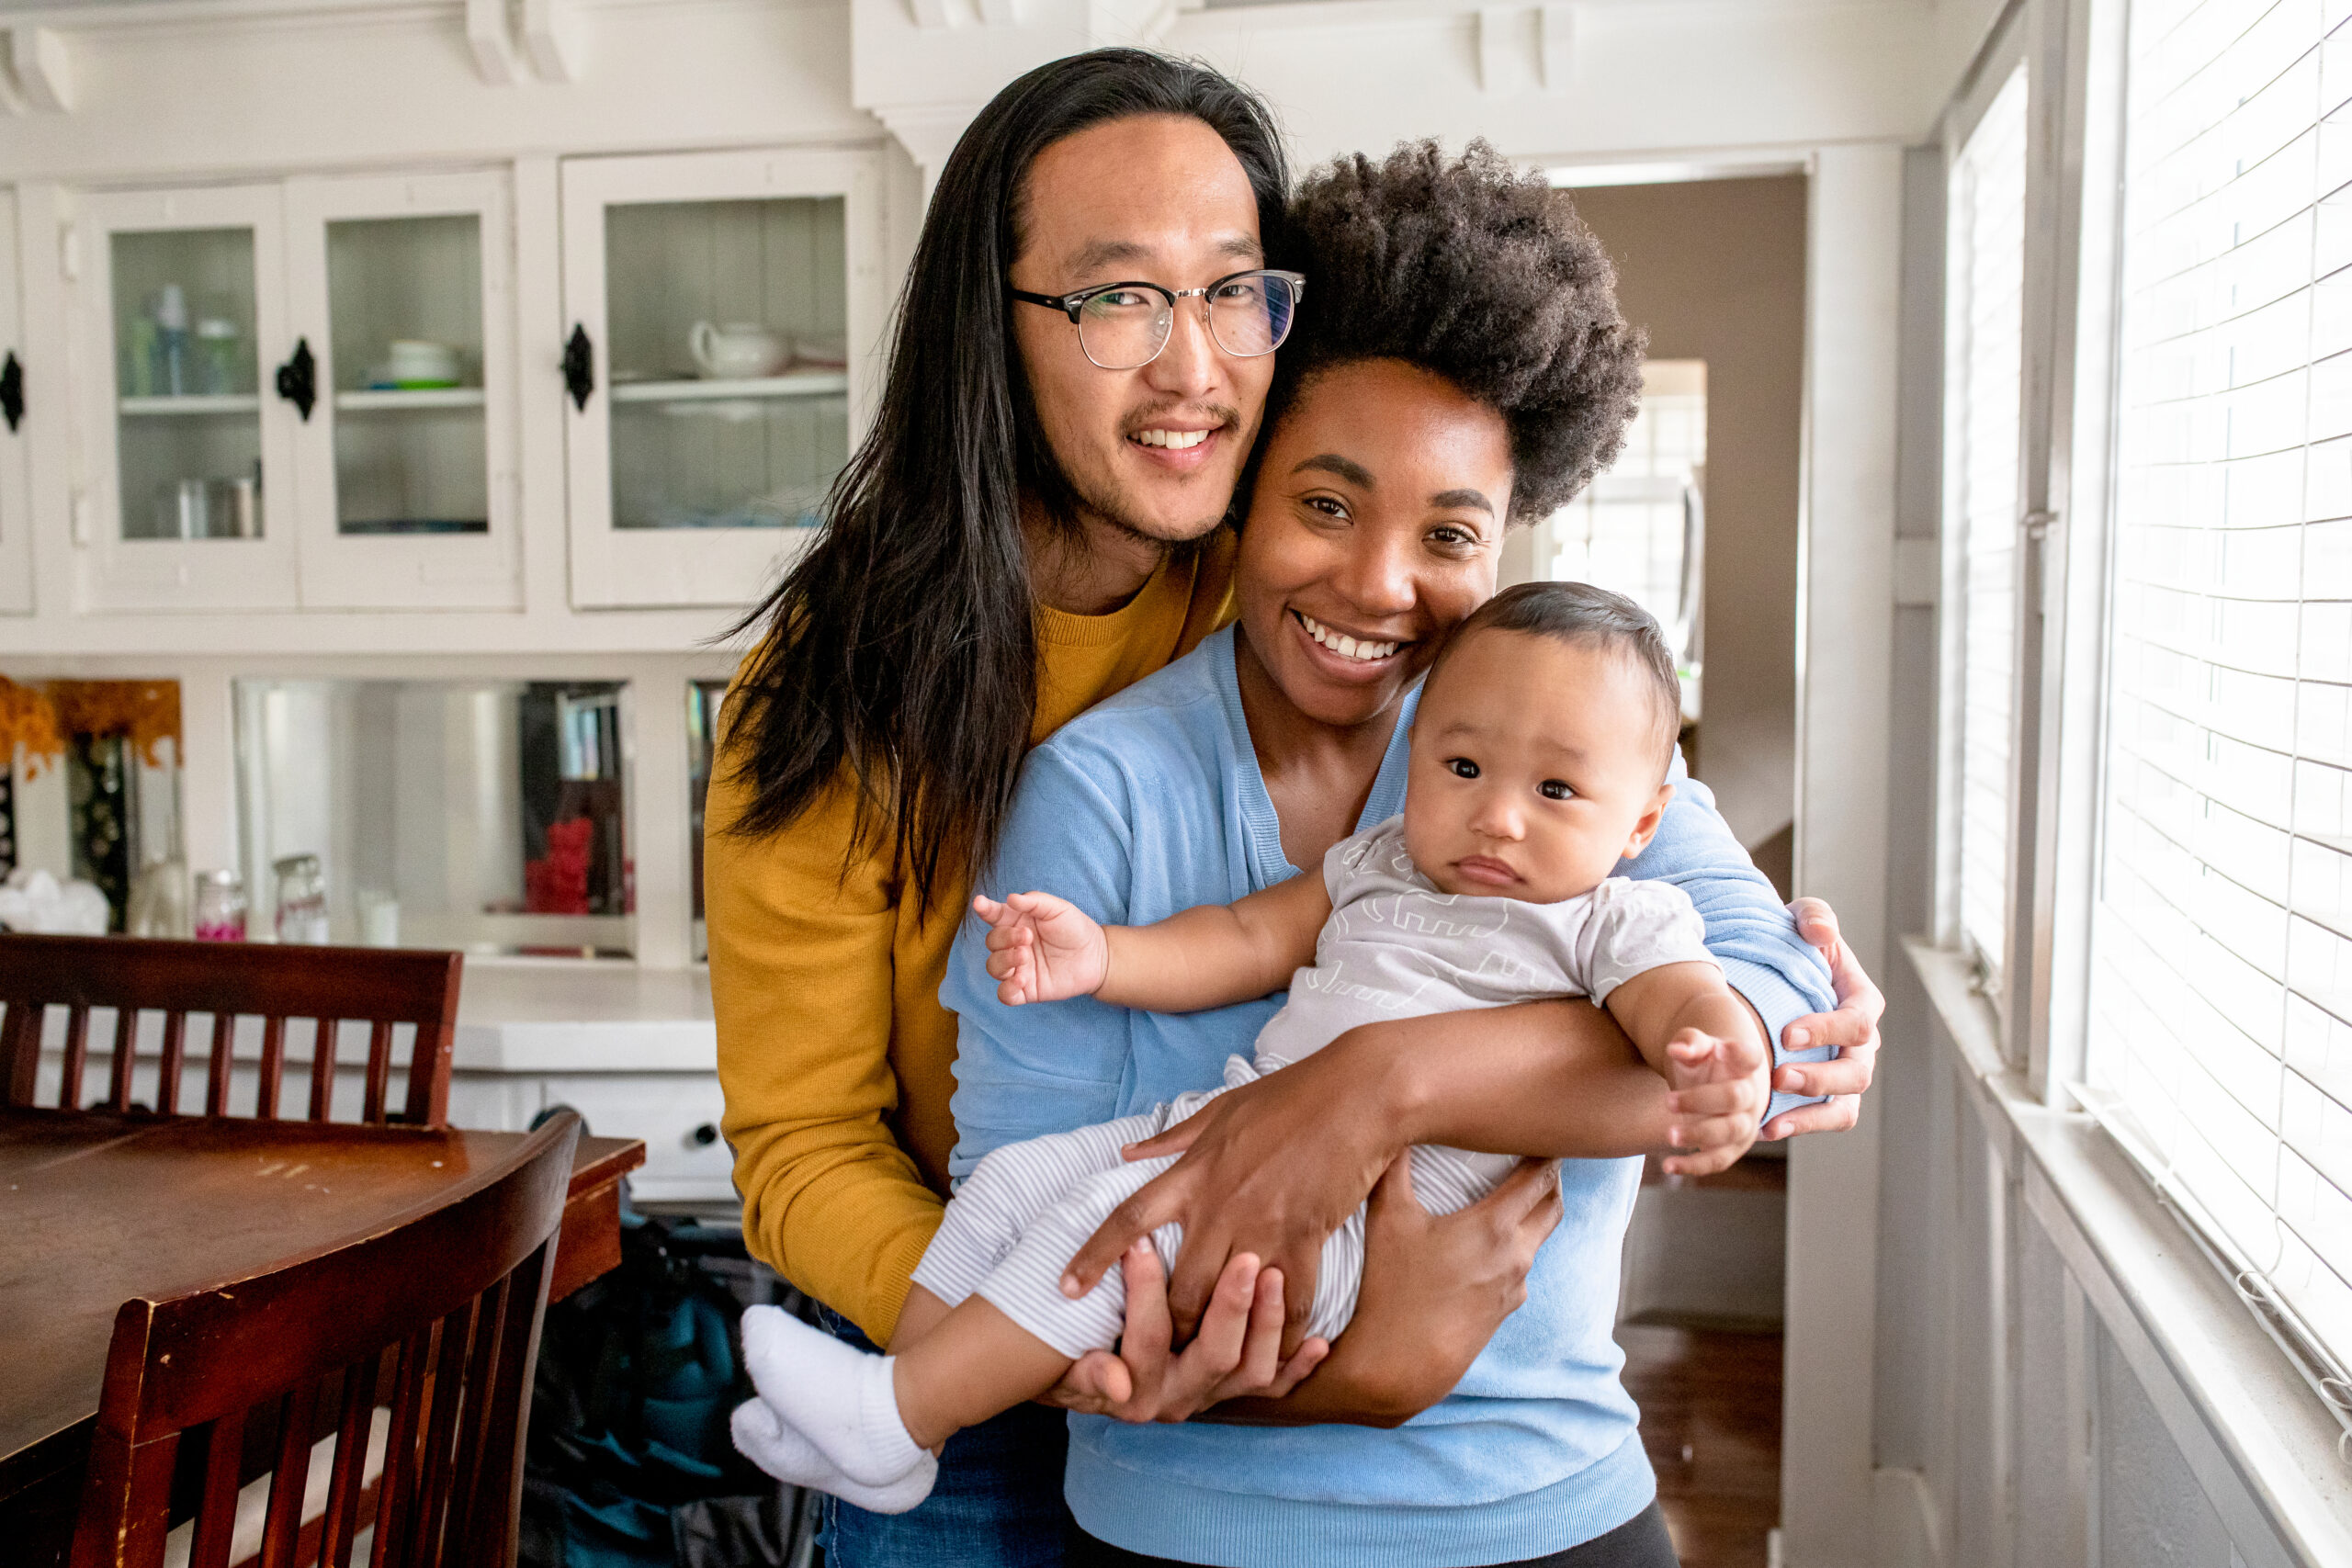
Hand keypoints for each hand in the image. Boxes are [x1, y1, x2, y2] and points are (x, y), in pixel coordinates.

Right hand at [973, 891, 1108, 1005]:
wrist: (1097, 957)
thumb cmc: (1075, 929)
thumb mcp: (1058, 908)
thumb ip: (1034, 902)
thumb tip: (1010, 899)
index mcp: (1017, 922)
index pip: (994, 915)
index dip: (984, 909)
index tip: (980, 904)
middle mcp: (1013, 945)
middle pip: (992, 942)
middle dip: (1005, 938)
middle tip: (1027, 936)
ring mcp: (1018, 968)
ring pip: (994, 967)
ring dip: (1004, 960)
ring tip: (1025, 956)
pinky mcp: (1026, 990)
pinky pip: (1005, 994)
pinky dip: (1007, 988)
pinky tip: (1021, 979)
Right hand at [1036, 1243, 1324, 1420]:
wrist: (1091, 1388)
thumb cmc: (1073, 1363)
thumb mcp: (1069, 1373)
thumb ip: (1090, 1376)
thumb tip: (1117, 1383)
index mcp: (1139, 1390)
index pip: (1151, 1337)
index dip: (1146, 1291)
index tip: (1142, 1242)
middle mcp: (1180, 1398)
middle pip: (1215, 1354)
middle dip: (1230, 1305)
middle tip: (1243, 1259)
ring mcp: (1212, 1395)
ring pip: (1253, 1368)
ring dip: (1267, 1323)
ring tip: (1275, 1276)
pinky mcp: (1234, 1391)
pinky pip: (1275, 1385)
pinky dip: (1298, 1364)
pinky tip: (1319, 1340)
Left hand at [1060, 1046, 1398, 1357]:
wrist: (1357, 1093)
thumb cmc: (1289, 1096)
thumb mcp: (1221, 1110)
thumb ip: (1172, 1139)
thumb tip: (1129, 1153)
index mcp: (1194, 1173)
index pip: (1129, 1218)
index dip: (1094, 1255)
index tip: (1065, 1288)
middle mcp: (1220, 1206)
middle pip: (1178, 1285)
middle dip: (1168, 1324)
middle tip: (1163, 1346)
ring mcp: (1264, 1225)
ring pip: (1227, 1301)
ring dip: (1220, 1333)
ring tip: (1214, 1358)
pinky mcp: (1306, 1237)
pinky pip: (1290, 1301)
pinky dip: (1284, 1332)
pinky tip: (1280, 1351)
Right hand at [1217, 1153, 1563, 1426]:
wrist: (1397, 1367)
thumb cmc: (1390, 1289)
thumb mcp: (1387, 1219)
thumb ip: (1393, 1167)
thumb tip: (1392, 1123)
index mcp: (1496, 1226)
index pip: (1541, 1175)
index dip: (1545, 1148)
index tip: (1538, 1129)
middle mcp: (1516, 1256)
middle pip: (1553, 1206)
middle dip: (1549, 1178)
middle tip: (1534, 1155)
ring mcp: (1513, 1287)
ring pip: (1538, 1239)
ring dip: (1531, 1214)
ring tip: (1509, 1194)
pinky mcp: (1503, 1311)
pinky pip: (1519, 1269)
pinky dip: (1514, 1247)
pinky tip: (1486, 1244)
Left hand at [1660, 1027, 1768, 1175]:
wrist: (1710, 1084)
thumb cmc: (1703, 1062)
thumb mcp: (1696, 1047)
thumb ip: (1690, 1042)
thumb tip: (1678, 1049)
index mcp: (1744, 1065)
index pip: (1748, 1056)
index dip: (1738, 1053)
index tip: (1719, 1049)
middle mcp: (1751, 1094)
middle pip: (1735, 1097)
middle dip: (1701, 1100)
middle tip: (1668, 1101)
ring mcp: (1744, 1123)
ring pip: (1729, 1132)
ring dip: (1699, 1134)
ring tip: (1670, 1134)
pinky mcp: (1732, 1147)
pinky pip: (1718, 1160)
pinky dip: (1694, 1165)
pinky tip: (1668, 1165)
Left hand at [1767, 896, 1883, 1137]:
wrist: (1772, 971)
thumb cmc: (1793, 942)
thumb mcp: (1803, 919)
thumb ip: (1814, 918)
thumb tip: (1821, 933)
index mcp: (1862, 1002)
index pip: (1857, 1022)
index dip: (1826, 1031)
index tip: (1786, 1035)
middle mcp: (1862, 1045)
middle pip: (1856, 1072)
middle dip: (1819, 1078)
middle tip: (1778, 1077)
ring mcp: (1846, 1073)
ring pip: (1844, 1106)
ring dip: (1810, 1114)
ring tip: (1772, 1118)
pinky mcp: (1825, 1095)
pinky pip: (1823, 1119)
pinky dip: (1797, 1127)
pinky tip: (1763, 1129)